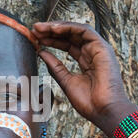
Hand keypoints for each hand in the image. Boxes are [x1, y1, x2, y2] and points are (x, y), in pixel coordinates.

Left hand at [32, 20, 137, 137]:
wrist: (103, 111)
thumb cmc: (89, 102)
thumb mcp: (66, 82)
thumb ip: (55, 67)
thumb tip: (41, 52)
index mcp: (86, 62)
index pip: (67, 45)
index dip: (51, 40)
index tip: (35, 39)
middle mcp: (92, 53)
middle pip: (70, 36)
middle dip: (51, 31)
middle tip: (34, 29)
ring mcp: (98, 49)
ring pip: (76, 31)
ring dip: (57, 27)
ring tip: (40, 28)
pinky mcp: (102, 47)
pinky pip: (84, 31)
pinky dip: (69, 27)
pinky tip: (54, 29)